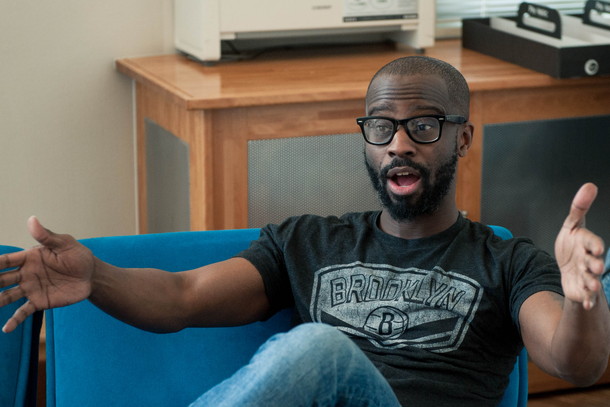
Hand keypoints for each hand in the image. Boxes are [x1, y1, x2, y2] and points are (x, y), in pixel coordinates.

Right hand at [0, 217, 93, 332]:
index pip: (5, 261)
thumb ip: (46, 236)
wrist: (91, 275)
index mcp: (29, 258)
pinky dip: (14, 320)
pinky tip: (6, 329)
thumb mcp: (64, 243)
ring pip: (7, 296)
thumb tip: (31, 219)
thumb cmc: (78, 256)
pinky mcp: (39, 301)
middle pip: (1, 279)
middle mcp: (26, 274)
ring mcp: (31, 289)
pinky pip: (23, 311)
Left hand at [554, 183, 605, 309]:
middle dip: (595, 264)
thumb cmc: (573, 245)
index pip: (591, 242)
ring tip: (591, 284)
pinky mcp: (581, 289)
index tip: (596, 248)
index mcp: (587, 243)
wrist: (569, 269)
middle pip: (593, 262)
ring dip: (592, 282)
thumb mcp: (572, 226)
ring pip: (590, 279)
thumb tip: (590, 185)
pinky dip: (586, 299)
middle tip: (596, 266)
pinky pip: (585, 295)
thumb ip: (579, 208)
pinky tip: (585, 303)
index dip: (594, 244)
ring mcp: (586, 275)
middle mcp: (589, 260)